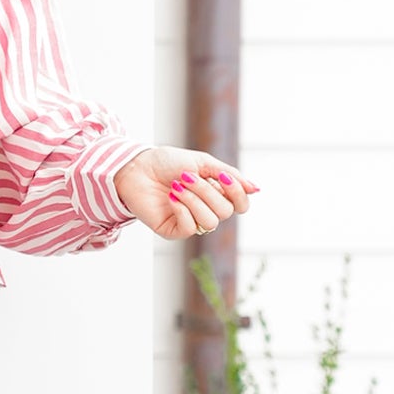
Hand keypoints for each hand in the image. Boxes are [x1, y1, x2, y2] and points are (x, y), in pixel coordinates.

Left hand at [112, 146, 259, 239]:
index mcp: (216, 193)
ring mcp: (190, 222)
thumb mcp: (202, 162)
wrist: (138, 167)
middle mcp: (206, 210)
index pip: (240, 205)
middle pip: (225, 212)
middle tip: (186, 177)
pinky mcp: (173, 230)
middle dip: (206, 191)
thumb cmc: (168, 163)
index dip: (237, 194)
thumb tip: (255, 189)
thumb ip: (229, 175)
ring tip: (176, 186)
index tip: (222, 178)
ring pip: (209, 222)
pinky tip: (171, 198)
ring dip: (194, 199)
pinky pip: (190, 229)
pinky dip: (182, 210)